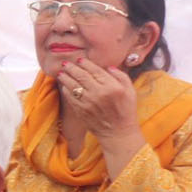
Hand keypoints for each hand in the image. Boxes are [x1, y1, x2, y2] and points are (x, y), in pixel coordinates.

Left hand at [57, 58, 144, 176]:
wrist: (118, 132)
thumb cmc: (126, 111)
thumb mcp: (130, 92)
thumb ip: (121, 77)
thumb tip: (108, 67)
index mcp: (112, 87)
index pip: (95, 70)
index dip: (86, 63)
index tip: (80, 60)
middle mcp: (99, 93)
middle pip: (81, 75)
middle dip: (71, 68)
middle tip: (65, 63)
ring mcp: (88, 102)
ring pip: (73, 85)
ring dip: (65, 77)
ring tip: (61, 72)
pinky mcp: (80, 110)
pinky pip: (70, 96)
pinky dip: (65, 89)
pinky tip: (63, 85)